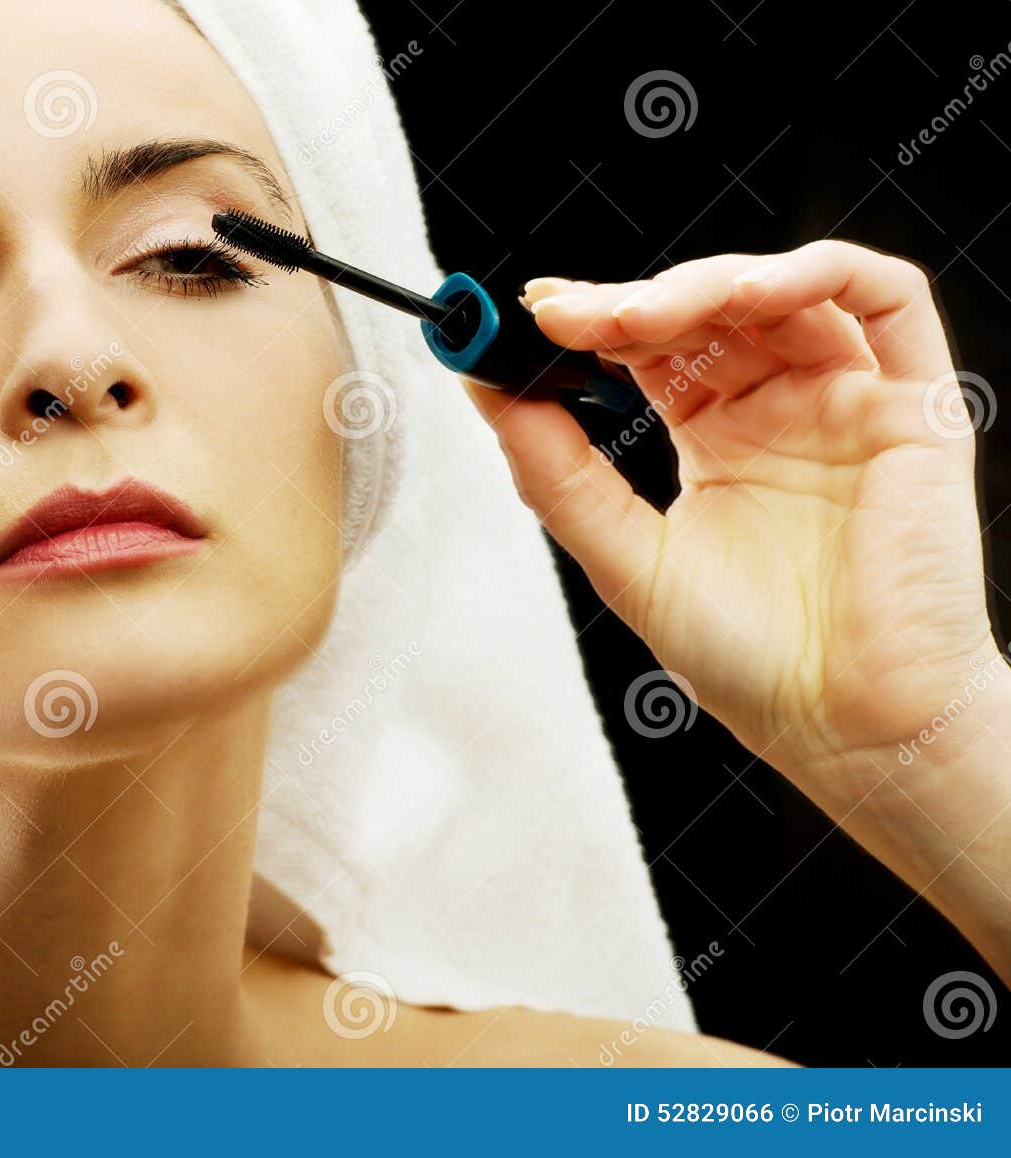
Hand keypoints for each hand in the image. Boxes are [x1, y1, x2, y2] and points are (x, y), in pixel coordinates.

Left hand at [468, 240, 1003, 815]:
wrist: (848, 728)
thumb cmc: (751, 660)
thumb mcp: (624, 557)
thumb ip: (558, 471)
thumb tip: (489, 391)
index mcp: (716, 439)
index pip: (650, 350)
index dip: (591, 322)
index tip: (526, 318)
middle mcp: (781, 410)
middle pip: (706, 312)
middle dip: (629, 302)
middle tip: (563, 318)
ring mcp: (847, 401)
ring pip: (781, 291)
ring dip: (702, 284)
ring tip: (632, 319)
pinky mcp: (915, 407)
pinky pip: (888, 300)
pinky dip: (818, 274)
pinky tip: (750, 292)